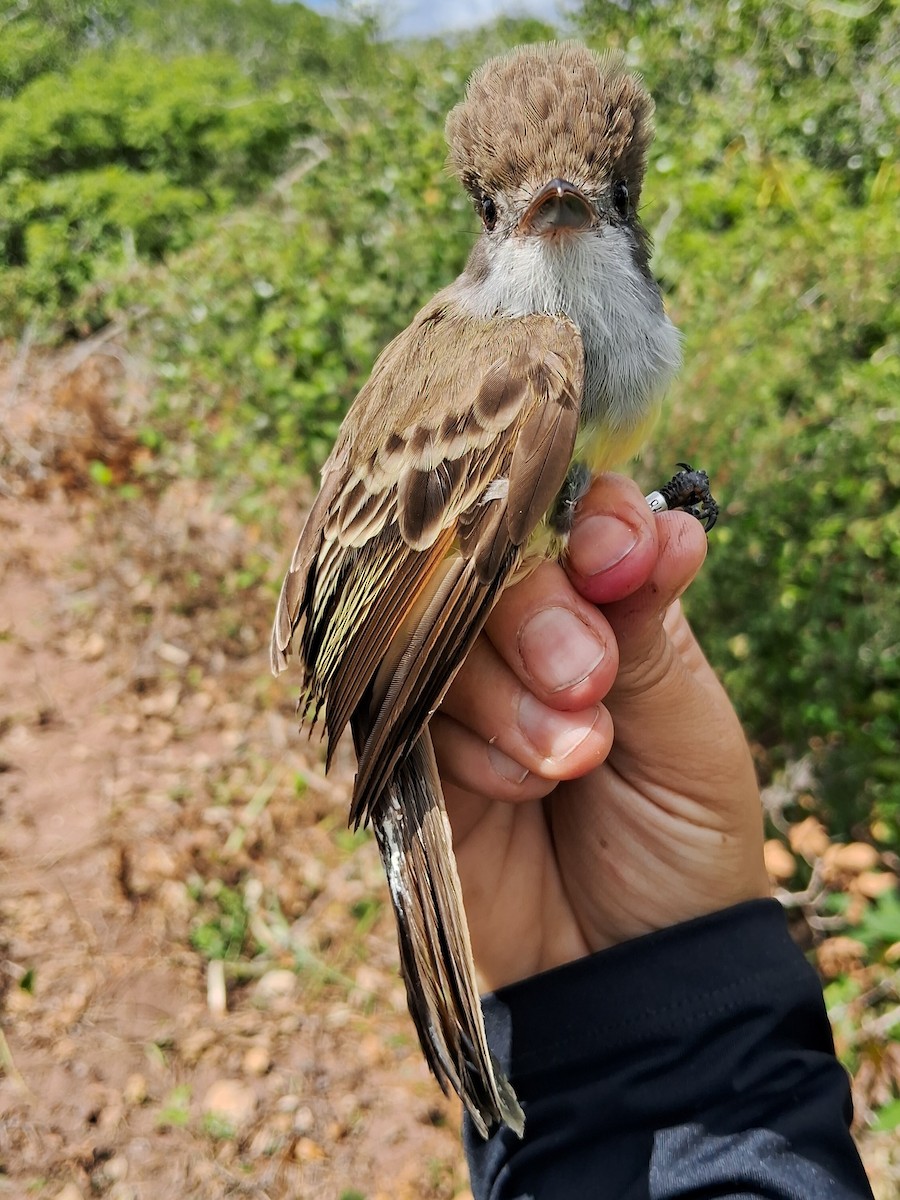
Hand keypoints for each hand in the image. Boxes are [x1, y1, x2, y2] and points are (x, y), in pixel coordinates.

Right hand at [432, 473, 769, 990]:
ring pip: (439, 636)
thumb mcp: (689, 728)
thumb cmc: (684, 833)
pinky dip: (470, 745)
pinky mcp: (414, 752)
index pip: (571, 517)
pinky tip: (520, 789)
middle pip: (489, 566)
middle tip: (592, 683)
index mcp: (601, 605)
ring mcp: (464, 689)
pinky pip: (408, 714)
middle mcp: (523, 633)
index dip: (587, 522)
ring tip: (576, 762)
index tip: (615, 558)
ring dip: (509, 698)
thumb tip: (664, 525)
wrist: (635, 962)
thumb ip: (651, 630)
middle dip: (541, 617)